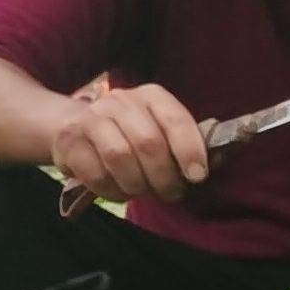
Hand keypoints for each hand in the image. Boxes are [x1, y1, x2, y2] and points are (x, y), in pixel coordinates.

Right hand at [49, 81, 212, 203]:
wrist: (74, 128)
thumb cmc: (132, 137)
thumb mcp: (162, 133)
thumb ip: (188, 145)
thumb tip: (220, 160)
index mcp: (152, 96)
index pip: (176, 120)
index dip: (190, 150)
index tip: (197, 176)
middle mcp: (121, 101)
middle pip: (149, 143)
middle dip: (165, 176)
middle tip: (171, 193)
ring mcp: (91, 118)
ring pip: (120, 157)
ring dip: (137, 184)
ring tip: (143, 191)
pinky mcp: (68, 141)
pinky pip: (95, 174)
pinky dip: (112, 191)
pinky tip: (119, 190)